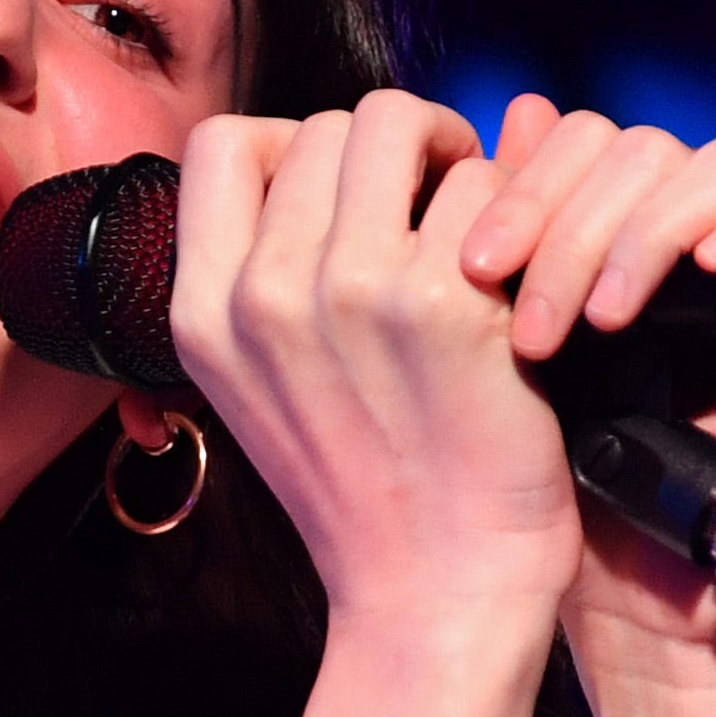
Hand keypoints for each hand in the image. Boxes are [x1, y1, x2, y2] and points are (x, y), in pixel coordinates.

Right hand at [167, 91, 579, 643]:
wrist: (433, 592)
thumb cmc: (363, 490)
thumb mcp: (255, 389)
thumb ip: (258, 280)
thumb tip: (310, 163)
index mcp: (199, 313)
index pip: (220, 144)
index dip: (291, 143)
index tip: (344, 192)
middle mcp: (262, 294)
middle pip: (323, 124)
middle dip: (389, 149)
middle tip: (435, 201)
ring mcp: (351, 292)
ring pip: (398, 129)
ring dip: (448, 162)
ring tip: (477, 226)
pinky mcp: (446, 304)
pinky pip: (484, 187)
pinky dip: (512, 217)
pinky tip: (516, 278)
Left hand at [455, 95, 715, 707]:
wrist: (625, 588)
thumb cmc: (553, 483)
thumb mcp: (500, 353)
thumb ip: (507, 244)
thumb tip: (512, 116)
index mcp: (596, 236)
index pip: (575, 144)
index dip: (522, 186)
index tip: (468, 264)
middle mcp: (676, 238)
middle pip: (639, 147)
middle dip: (571, 217)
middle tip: (527, 311)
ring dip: (647, 230)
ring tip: (602, 321)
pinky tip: (709, 266)